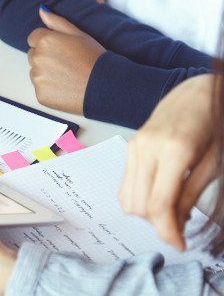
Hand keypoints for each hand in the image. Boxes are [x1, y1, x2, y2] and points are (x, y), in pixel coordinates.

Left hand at [27, 7, 105, 113]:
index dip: (47, 43)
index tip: (61, 50)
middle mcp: (37, 58)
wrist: (104, 87)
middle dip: (45, 57)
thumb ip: (57, 22)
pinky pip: (40, 88)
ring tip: (67, 75)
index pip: (33, 38)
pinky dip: (49, 88)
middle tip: (66, 63)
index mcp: (45, 40)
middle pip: (32, 55)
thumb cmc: (94, 59)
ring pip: (35, 72)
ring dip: (46, 73)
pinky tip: (65, 87)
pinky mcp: (40, 94)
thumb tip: (42, 11)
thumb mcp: (79, 34)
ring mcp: (38, 78)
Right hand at [118, 74, 218, 250]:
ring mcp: (134, 147)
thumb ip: (191, 195)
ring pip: (126, 199)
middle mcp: (147, 149)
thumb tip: (175, 225)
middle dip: (157, 224)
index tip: (179, 244)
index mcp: (174, 151)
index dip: (167, 231)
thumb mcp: (212, 163)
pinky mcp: (129, 148)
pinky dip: (138, 199)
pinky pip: (124, 185)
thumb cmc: (210, 124)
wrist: (194, 93)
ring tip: (168, 209)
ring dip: (145, 213)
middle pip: (139, 205)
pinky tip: (156, 195)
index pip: (159, 204)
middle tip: (178, 227)